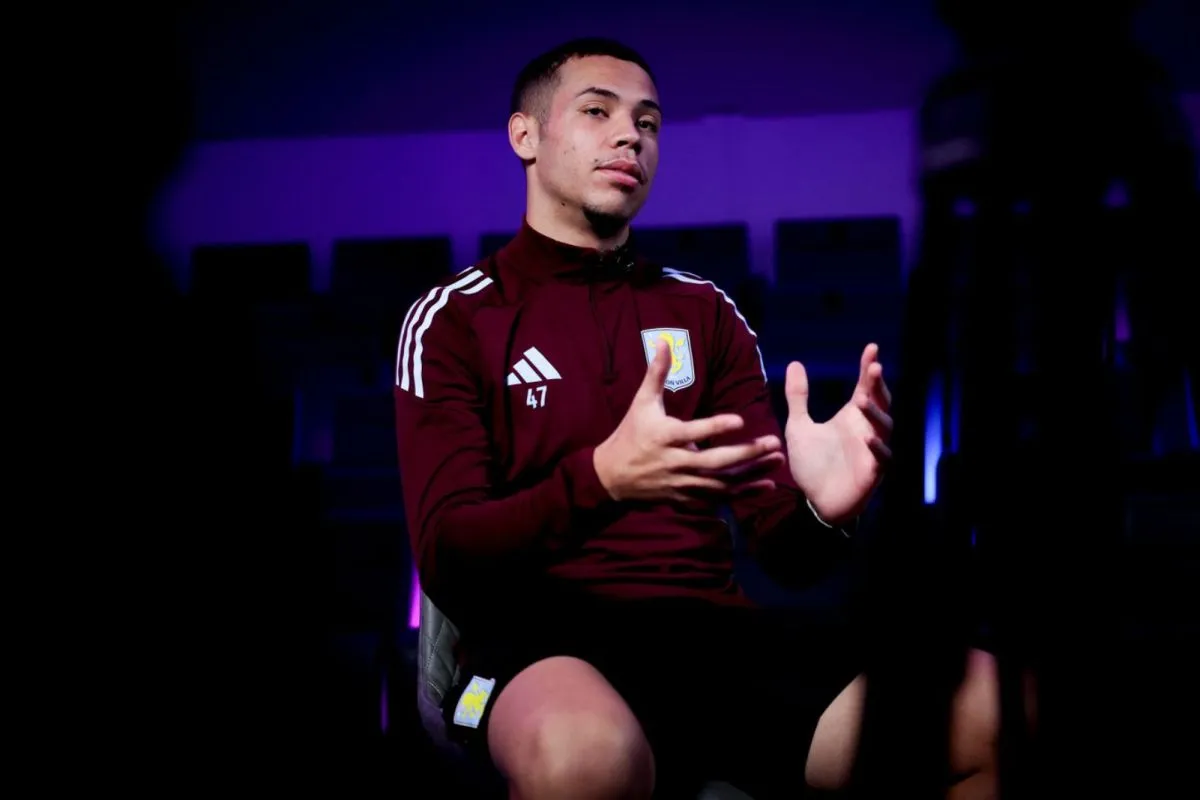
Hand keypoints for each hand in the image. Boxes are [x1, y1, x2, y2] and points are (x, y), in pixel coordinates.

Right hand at [594, 339, 784, 502]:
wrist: (612, 475)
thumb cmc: (630, 433)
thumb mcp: (642, 402)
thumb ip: (657, 373)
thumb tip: (664, 341)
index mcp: (664, 436)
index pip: (693, 432)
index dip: (716, 427)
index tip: (740, 420)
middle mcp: (675, 462)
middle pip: (714, 461)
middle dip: (746, 453)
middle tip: (773, 441)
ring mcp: (682, 483)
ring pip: (721, 482)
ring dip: (751, 474)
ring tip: (777, 461)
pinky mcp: (687, 498)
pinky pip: (718, 498)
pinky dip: (743, 494)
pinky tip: (766, 486)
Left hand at [784, 343, 892, 524]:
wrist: (814, 501)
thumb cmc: (812, 464)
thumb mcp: (798, 426)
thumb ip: (798, 397)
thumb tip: (794, 363)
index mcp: (852, 417)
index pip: (866, 387)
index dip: (869, 368)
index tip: (871, 347)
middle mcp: (866, 429)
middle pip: (880, 402)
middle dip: (878, 386)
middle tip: (873, 368)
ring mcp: (872, 451)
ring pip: (884, 428)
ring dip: (875, 413)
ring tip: (862, 399)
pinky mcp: (872, 473)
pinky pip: (882, 459)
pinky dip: (878, 448)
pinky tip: (869, 438)